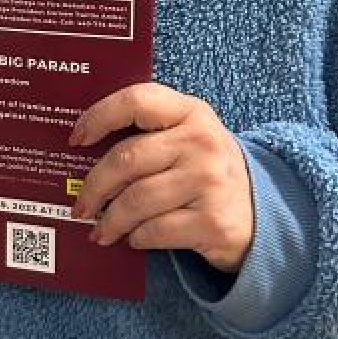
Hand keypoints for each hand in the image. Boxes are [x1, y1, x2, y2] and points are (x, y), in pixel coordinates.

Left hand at [69, 83, 255, 270]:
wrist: (261, 212)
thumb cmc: (206, 172)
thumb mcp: (189, 139)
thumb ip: (149, 135)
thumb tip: (83, 155)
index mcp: (192, 113)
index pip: (138, 100)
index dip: (99, 116)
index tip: (76, 139)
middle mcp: (202, 142)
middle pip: (126, 159)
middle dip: (93, 187)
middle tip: (81, 206)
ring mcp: (210, 181)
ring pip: (135, 200)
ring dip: (111, 221)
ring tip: (102, 231)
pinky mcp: (212, 221)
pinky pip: (154, 231)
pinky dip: (137, 238)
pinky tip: (136, 238)